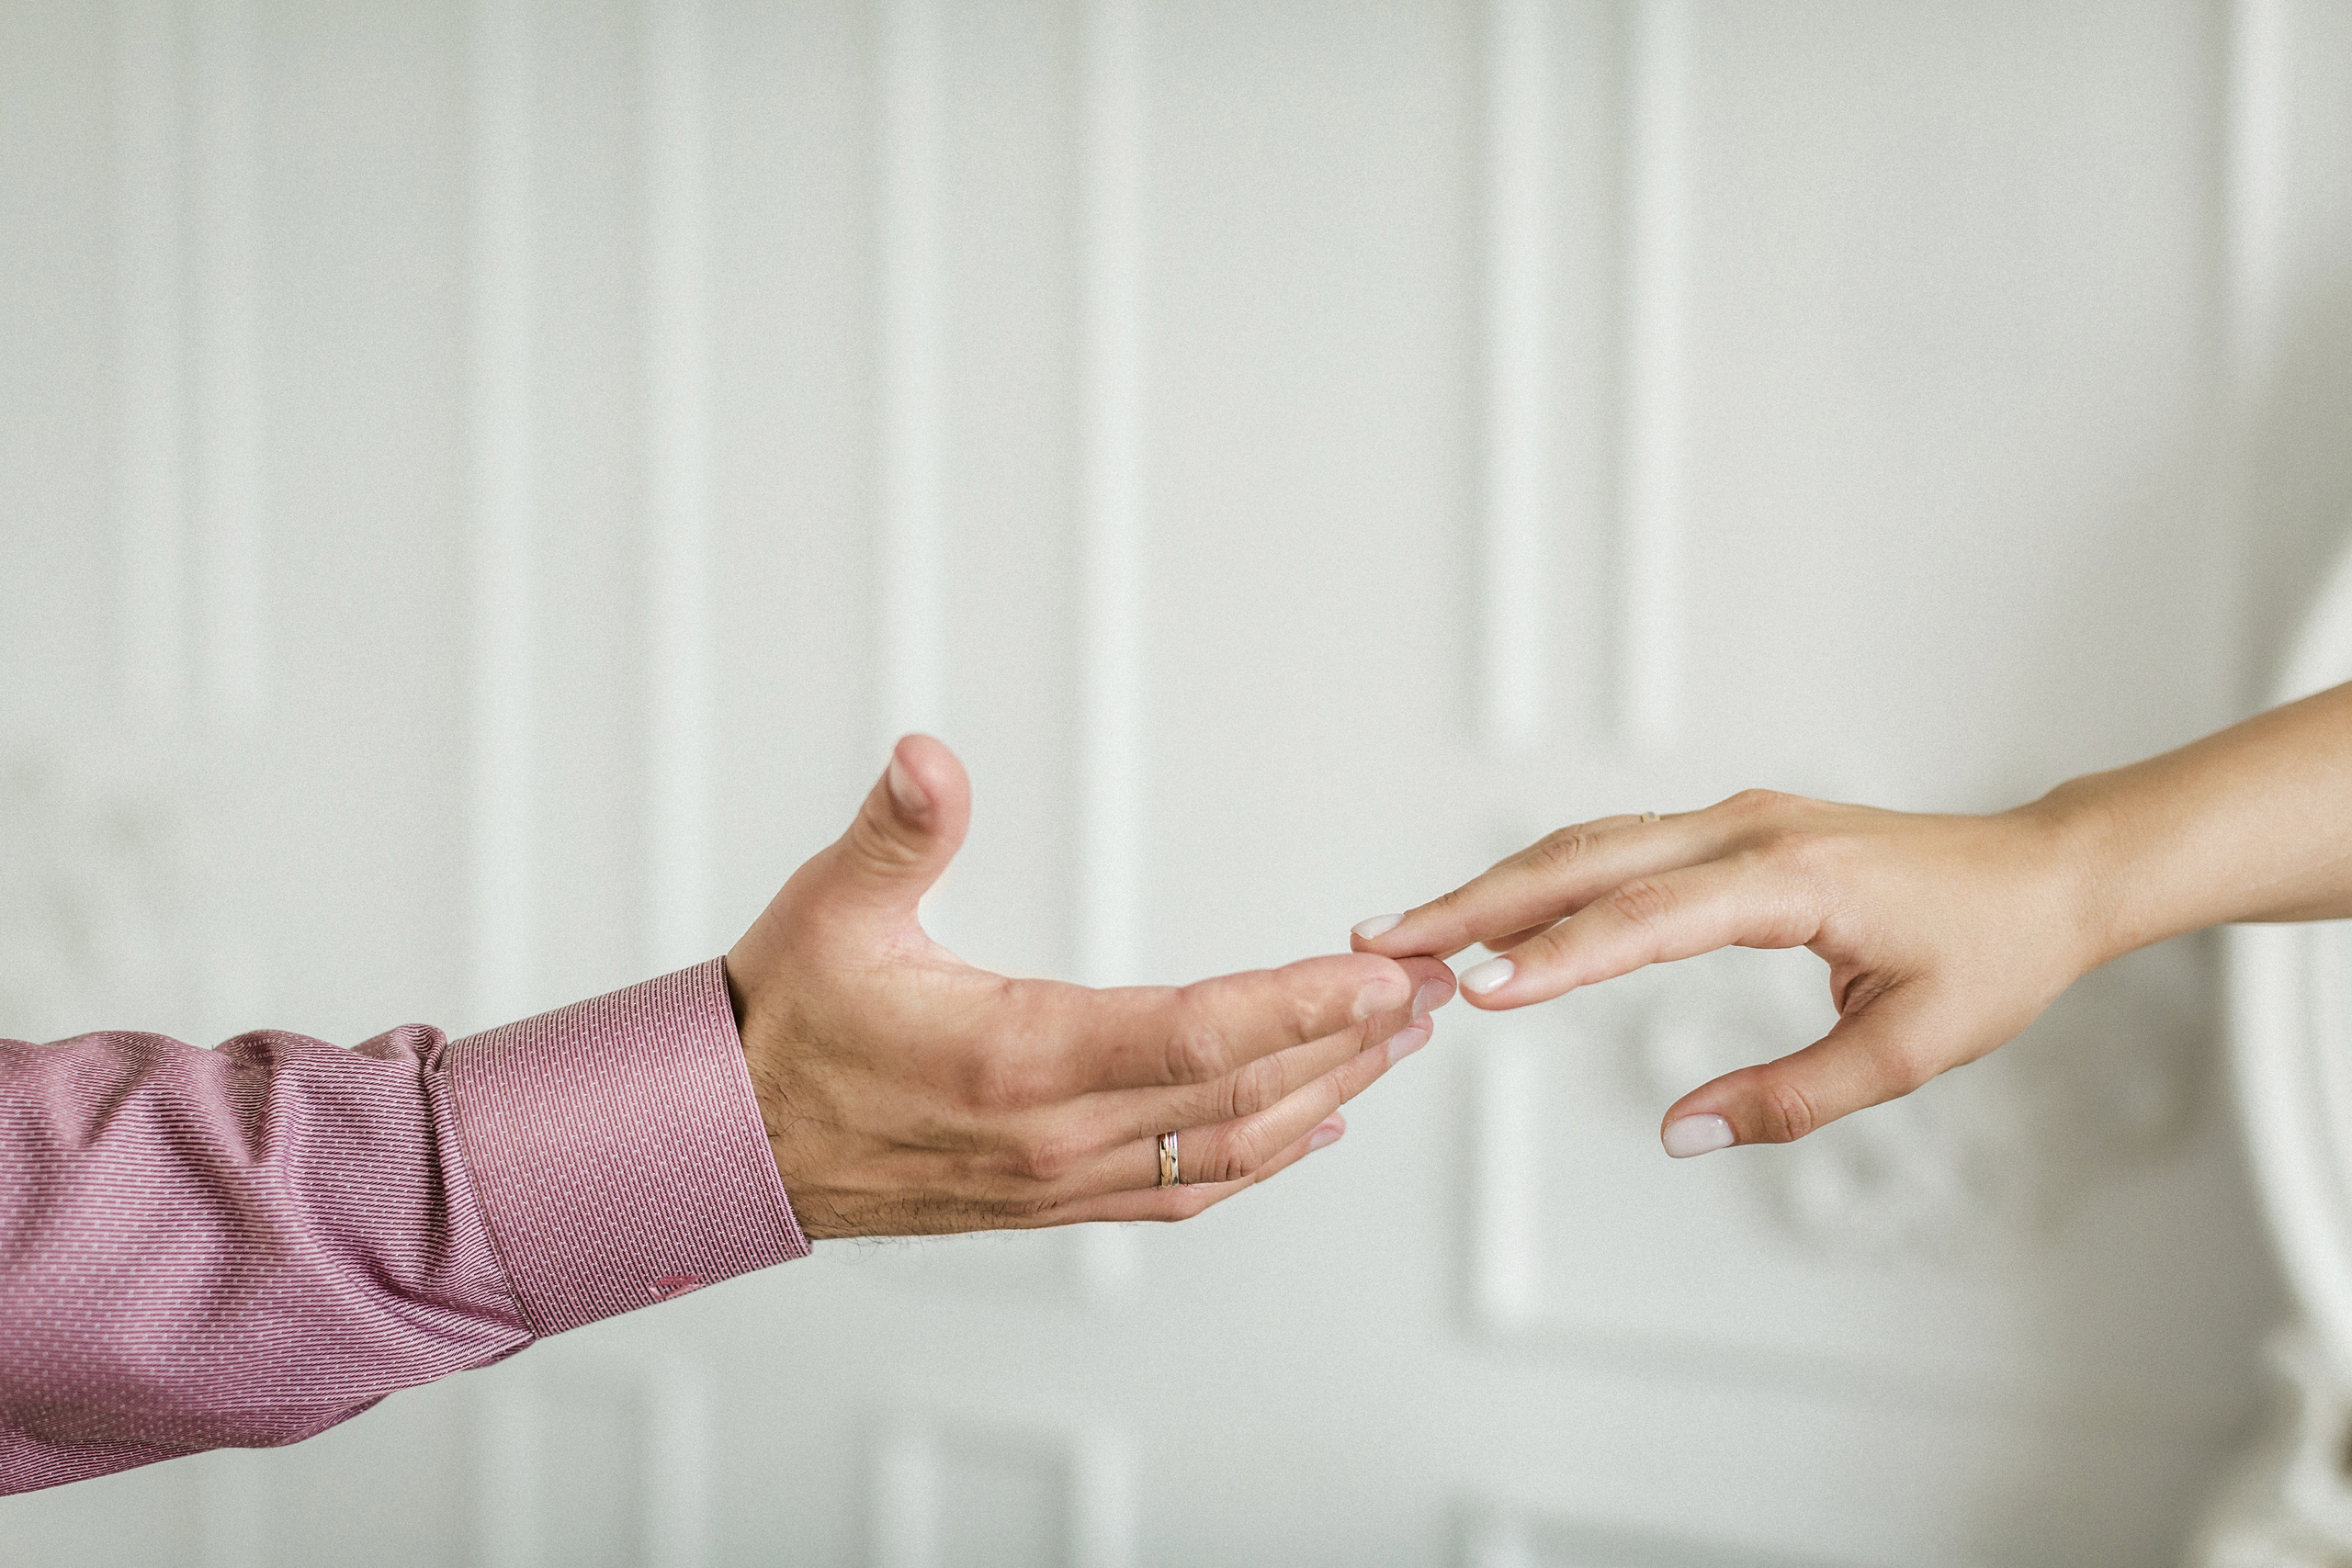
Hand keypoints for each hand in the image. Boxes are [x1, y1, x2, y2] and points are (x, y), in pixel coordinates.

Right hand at [726, 735, 1455, 1237]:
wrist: (727, 1142)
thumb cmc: (783, 1020)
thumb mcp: (830, 907)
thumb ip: (898, 830)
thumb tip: (929, 756)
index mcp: (1019, 1057)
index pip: (1196, 1034)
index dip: (1299, 1006)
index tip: (1380, 977)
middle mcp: (1056, 1135)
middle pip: (1242, 1095)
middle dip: (1348, 1040)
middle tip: (1431, 992)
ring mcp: (1060, 1179)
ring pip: (1228, 1149)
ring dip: (1323, 1095)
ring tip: (1395, 1044)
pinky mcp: (1052, 1199)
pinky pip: (1184, 1187)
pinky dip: (1261, 1158)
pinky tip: (1310, 1129)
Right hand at [1348, 791, 2096, 1155]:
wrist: (2042, 874)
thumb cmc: (1990, 955)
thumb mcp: (1909, 1049)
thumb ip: (1793, 1098)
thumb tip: (1680, 1135)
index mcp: (1793, 879)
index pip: (1648, 916)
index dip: (1557, 955)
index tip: (1475, 987)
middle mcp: (1748, 830)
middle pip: (1585, 859)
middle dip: (1477, 902)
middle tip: (1383, 941)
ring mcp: (1733, 820)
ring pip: (1588, 845)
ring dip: (1495, 887)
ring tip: (1409, 930)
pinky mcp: (1727, 830)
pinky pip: (1615, 847)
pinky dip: (1542, 879)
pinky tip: (1493, 912)